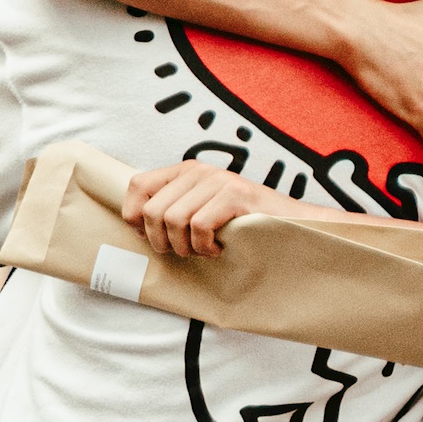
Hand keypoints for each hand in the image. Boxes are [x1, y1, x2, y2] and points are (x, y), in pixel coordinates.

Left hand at [124, 161, 289, 258]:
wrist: (289, 225)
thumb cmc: (239, 225)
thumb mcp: (199, 211)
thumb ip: (171, 210)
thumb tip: (133, 225)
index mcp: (185, 171)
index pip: (137, 185)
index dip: (135, 216)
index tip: (152, 236)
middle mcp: (199, 170)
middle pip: (152, 211)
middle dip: (162, 242)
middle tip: (185, 250)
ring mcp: (218, 180)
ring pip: (173, 221)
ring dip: (186, 247)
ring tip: (203, 250)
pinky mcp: (235, 195)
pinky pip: (199, 227)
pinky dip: (205, 247)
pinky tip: (220, 248)